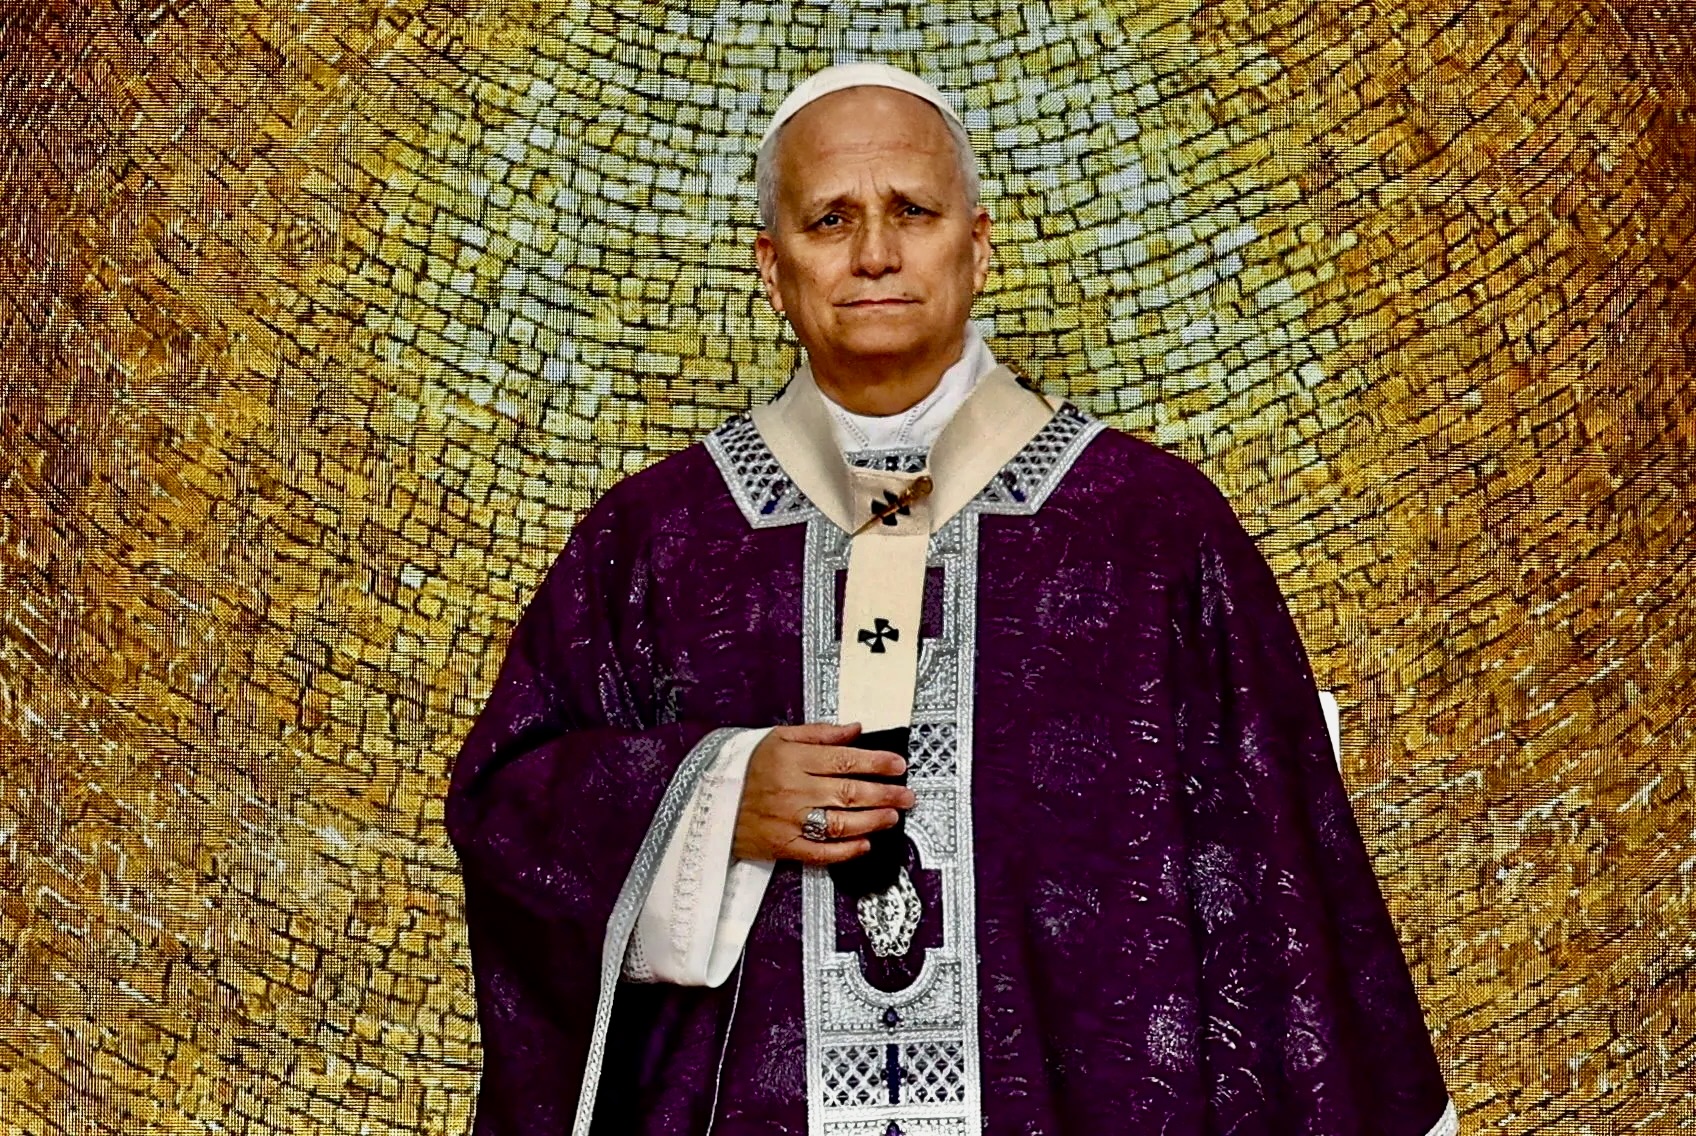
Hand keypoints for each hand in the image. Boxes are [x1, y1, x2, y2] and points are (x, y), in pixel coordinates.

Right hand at [732, 722, 912, 864]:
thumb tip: (855, 729)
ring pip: (840, 823)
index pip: (844, 759)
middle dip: (885, 794)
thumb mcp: (778, 738)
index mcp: (792, 759)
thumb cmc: (747, 767)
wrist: (710, 803)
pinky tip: (865, 845)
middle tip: (907, 795)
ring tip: (893, 817)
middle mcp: (793, 789)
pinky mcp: (784, 846)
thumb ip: (819, 734)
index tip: (899, 765)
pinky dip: (846, 851)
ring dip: (873, 821)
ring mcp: (789, 821)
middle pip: (849, 792)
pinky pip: (821, 852)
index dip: (876, 762)